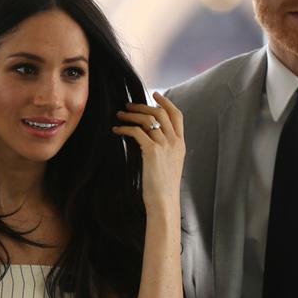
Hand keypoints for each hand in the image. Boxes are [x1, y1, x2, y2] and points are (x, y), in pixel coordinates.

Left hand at [113, 91, 184, 212]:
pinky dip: (125, 128)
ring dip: (131, 114)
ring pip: (148, 119)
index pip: (177, 115)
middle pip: (160, 113)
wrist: (164, 202)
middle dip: (143, 105)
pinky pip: (136, 132)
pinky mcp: (152, 151)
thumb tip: (149, 140)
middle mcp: (175, 142)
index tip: (155, 95)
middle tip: (128, 104)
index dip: (166, 102)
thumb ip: (164, 151)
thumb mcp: (168, 166)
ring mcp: (165, 145)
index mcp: (181, 144)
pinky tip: (116, 130)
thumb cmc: (163, 189)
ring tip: (119, 115)